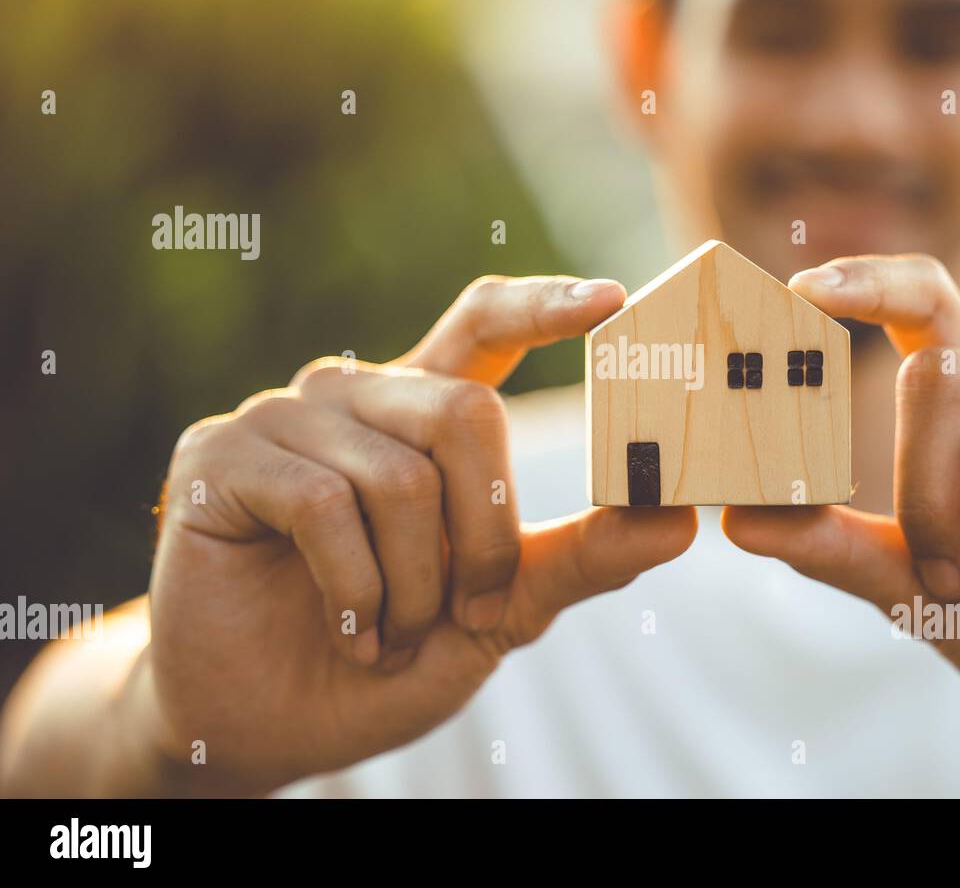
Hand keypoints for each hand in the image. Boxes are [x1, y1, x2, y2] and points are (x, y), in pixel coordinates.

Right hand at [147, 276, 696, 793]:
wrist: (273, 720)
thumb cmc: (391, 650)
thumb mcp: (501, 607)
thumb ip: (579, 557)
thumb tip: (679, 519)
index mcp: (421, 412)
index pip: (485, 323)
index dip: (544, 305)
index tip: (613, 301)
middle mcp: (355, 396)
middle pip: (465, 414)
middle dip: (487, 535)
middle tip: (472, 609)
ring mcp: (283, 417)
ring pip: (400, 475)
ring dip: (415, 586)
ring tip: (391, 634)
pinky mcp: (219, 456)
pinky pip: (320, 505)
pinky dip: (354, 592)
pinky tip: (347, 629)